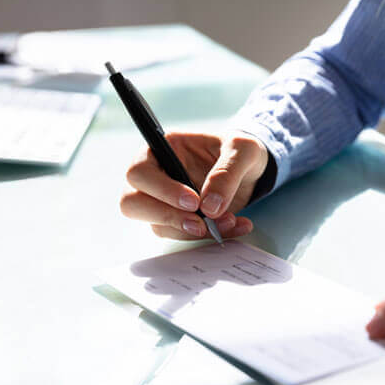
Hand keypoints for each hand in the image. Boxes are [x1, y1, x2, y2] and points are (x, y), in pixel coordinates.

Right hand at [120, 131, 268, 239]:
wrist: (252, 171)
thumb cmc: (240, 152)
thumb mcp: (243, 150)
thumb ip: (227, 173)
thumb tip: (210, 206)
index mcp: (163, 148)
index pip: (140, 172)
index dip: (162, 190)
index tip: (194, 202)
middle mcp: (156, 175)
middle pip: (132, 203)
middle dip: (166, 217)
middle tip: (200, 223)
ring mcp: (163, 201)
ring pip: (157, 225)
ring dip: (192, 231)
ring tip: (229, 221)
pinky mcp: (177, 220)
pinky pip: (181, 236)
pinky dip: (208, 236)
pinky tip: (234, 226)